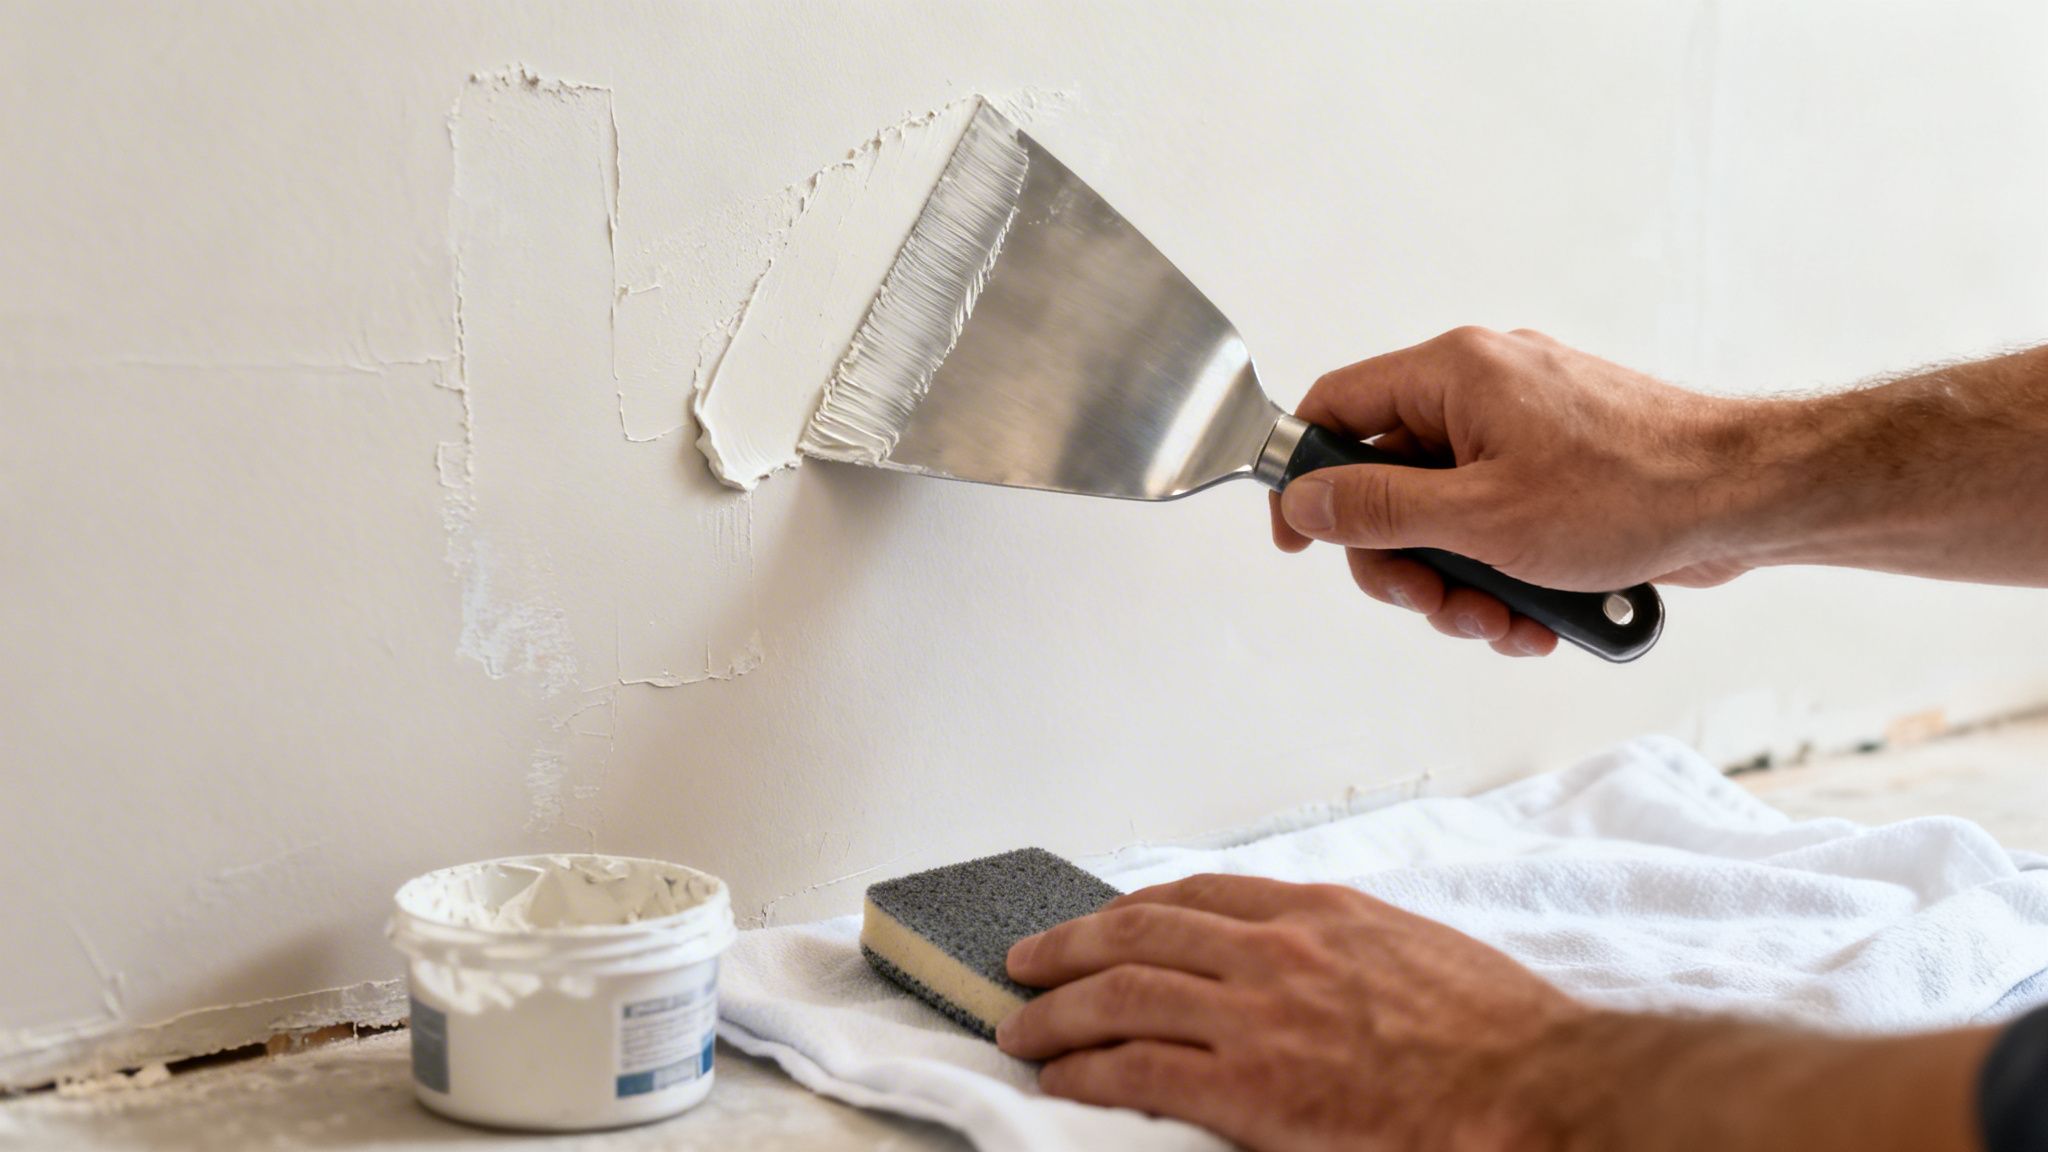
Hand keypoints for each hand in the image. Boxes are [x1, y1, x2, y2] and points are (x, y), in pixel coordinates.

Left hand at [997, 874, 1588, 1149]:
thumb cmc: (1498, 1030)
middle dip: (1069, 947)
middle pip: (1139, 933)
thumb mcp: (1415, 949)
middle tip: (1027, 962)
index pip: (1196, 893)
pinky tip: (1060, 1080)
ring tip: (1023, 1028)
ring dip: (1057, 1011)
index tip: (1102, 922)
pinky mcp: (1250, 1087)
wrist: (1535, 1084)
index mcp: (1318, 911)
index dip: (1133, 909)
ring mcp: (1257, 1017)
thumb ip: (1345, 947)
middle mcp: (1275, 950)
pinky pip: (1139, 1071)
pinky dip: (1087, 1073)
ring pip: (1121, 995)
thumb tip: (1308, 965)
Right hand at [1269, 327, 1756, 656]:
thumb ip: (1378, 508)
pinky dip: (1506, 575)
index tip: (1299, 539)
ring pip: (1446, 516)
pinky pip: (1498, 523)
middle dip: (1406, 561)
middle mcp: (1485, 389)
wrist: (1748, 499)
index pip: (1337, 407)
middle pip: (1389, 481)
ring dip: (1461, 584)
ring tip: (1502, 621)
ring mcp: (1525, 430)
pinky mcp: (1561, 470)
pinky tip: (1538, 616)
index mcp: (1454, 373)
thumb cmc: (1632, 492)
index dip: (1305, 476)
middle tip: (1434, 604)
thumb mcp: (1479, 517)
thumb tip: (1303, 500)